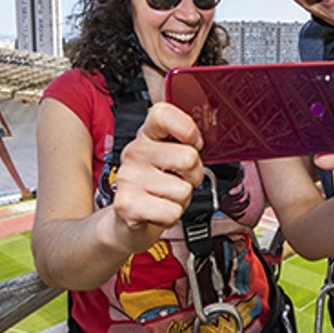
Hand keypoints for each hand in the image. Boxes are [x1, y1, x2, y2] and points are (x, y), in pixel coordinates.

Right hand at [110, 102, 204, 249]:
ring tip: (166, 197)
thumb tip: (206, 142)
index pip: (163, 114)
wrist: (130, 218)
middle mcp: (135, 152)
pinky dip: (172, 216)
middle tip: (181, 180)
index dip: (187, 129)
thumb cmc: (158, 185)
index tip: (193, 143)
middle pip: (188, 158)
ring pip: (183, 190)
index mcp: (147, 135)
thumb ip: (186, 144)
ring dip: (181, 199)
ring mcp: (129, 178)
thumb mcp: (172, 158)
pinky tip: (158, 210)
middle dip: (194, 175)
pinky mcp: (127, 205)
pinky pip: (172, 212)